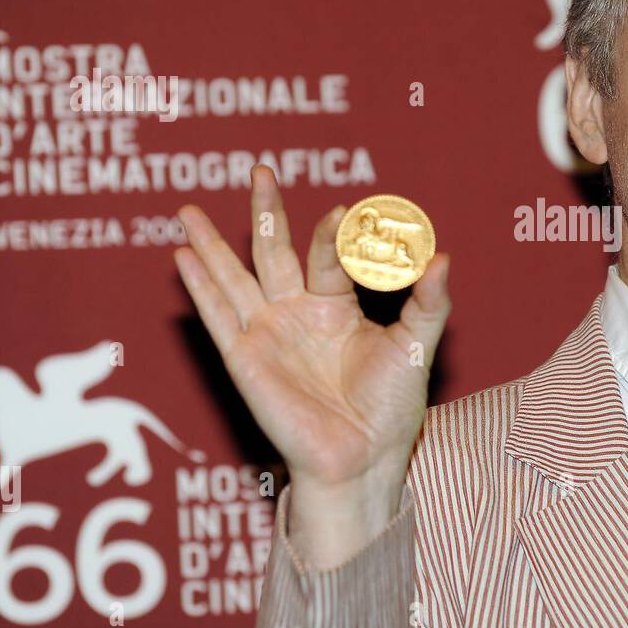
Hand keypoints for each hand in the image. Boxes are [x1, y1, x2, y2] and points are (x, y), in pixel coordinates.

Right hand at [173, 165, 450, 564]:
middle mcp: (297, 314)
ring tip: (189, 209)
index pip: (329, 256)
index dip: (334, 234)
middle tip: (259, 170)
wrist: (363, 457)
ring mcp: (267, 333)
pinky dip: (200, 285)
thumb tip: (444, 255)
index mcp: (336, 307)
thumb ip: (428, 301)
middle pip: (274, 252)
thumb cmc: (391, 408)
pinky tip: (183, 255)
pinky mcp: (245, 358)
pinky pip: (217, 315)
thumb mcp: (416, 346)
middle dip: (267, 212)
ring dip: (213, 243)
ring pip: (235, 277)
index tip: (345, 212)